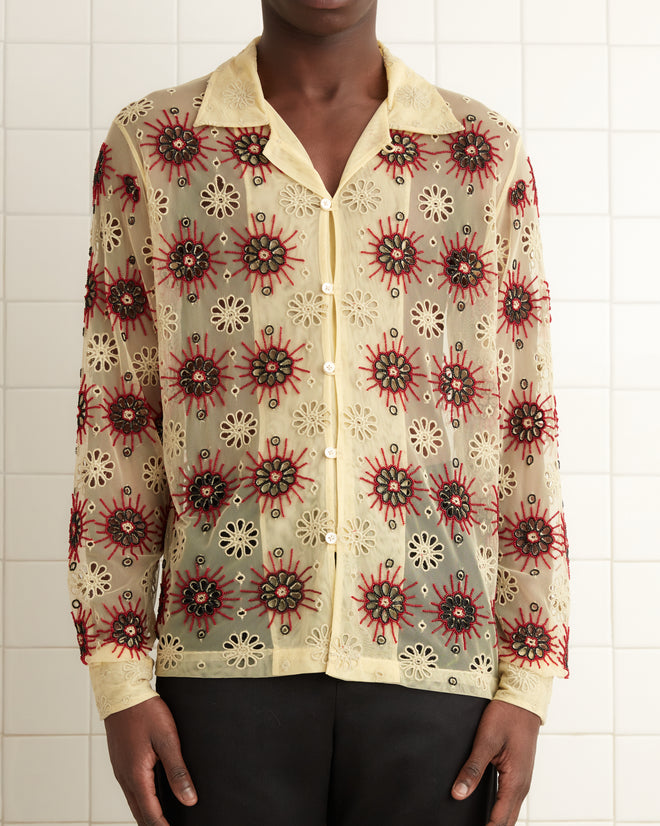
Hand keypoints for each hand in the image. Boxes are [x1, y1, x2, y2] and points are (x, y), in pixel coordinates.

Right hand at [104, 696, 196, 825]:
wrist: (122, 692)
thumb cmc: (146, 712)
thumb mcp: (167, 739)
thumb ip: (177, 771)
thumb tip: (188, 800)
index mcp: (136, 776)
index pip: (151, 814)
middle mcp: (125, 777)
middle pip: (140, 813)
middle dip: (154, 825)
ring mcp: (120, 770)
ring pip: (134, 802)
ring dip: (148, 814)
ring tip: (164, 820)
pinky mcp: (120, 762)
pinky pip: (131, 790)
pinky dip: (142, 801)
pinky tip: (152, 798)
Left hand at [451, 699, 540, 825]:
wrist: (523, 701)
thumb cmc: (506, 717)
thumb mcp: (485, 741)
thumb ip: (472, 769)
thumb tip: (458, 793)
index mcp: (515, 782)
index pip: (499, 820)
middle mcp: (522, 786)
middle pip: (507, 821)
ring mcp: (523, 781)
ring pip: (510, 813)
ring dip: (497, 822)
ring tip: (481, 824)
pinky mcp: (519, 774)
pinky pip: (511, 801)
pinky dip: (501, 812)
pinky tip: (490, 812)